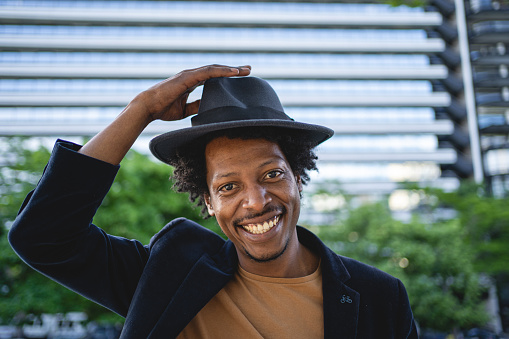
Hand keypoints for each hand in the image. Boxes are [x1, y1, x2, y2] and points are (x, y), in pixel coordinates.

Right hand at [132, 64, 251, 122]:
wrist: (148, 107)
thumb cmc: (163, 109)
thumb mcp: (186, 109)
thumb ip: (197, 105)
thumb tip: (209, 108)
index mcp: (192, 81)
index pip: (213, 77)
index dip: (227, 76)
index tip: (241, 77)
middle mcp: (192, 75)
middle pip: (217, 70)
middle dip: (233, 70)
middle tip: (249, 70)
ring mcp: (190, 74)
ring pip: (215, 69)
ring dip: (231, 69)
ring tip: (245, 70)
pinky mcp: (188, 77)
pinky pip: (208, 72)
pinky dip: (222, 71)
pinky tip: (234, 72)